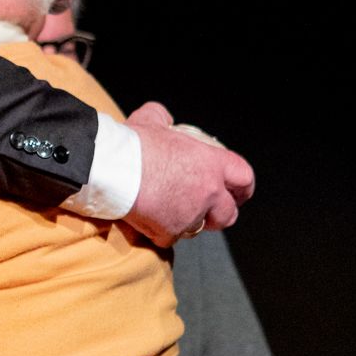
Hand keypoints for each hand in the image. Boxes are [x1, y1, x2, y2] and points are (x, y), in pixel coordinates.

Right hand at [124, 101, 254, 245]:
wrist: (111, 169)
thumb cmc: (132, 144)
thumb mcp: (151, 119)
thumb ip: (163, 118)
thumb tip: (162, 118)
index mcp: (210, 163)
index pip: (244, 178)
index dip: (242, 187)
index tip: (237, 193)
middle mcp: (207, 192)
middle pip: (228, 214)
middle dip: (219, 214)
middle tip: (205, 211)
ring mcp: (190, 215)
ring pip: (197, 228)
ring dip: (186, 222)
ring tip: (168, 211)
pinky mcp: (169, 232)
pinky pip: (170, 237)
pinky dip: (160, 231)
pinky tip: (147, 219)